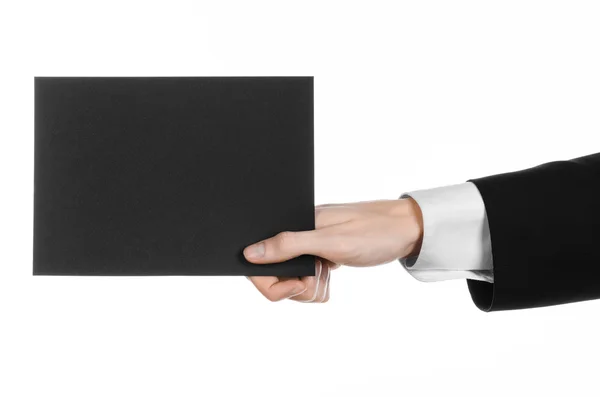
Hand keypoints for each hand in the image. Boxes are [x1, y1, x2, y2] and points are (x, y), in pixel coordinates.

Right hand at [243, 198, 423, 301]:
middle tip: (322, 275)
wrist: (405, 231)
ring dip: (311, 287)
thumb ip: (289, 245)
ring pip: (291, 284)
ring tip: (331, 270)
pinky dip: (318, 286)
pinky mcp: (317, 257)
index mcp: (292, 223)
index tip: (300, 284)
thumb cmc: (372, 230)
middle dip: (297, 287)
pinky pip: (306, 283)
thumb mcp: (330, 240)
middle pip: (273, 277)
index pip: (258, 258)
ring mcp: (306, 247)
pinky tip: (333, 273)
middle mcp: (295, 234)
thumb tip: (251, 252)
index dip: (272, 281)